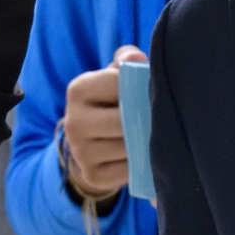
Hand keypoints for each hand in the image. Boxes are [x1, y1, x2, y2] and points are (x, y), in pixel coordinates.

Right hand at [60, 45, 147, 201]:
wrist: (92, 141)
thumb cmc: (111, 101)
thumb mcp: (115, 76)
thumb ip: (127, 63)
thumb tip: (135, 59)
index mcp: (78, 90)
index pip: (120, 83)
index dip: (141, 86)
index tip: (149, 90)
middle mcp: (73, 122)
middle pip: (125, 119)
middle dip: (146, 118)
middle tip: (161, 116)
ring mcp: (80, 152)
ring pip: (129, 146)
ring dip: (147, 141)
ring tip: (154, 134)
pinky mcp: (93, 175)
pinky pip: (130, 169)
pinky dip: (143, 163)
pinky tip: (144, 154)